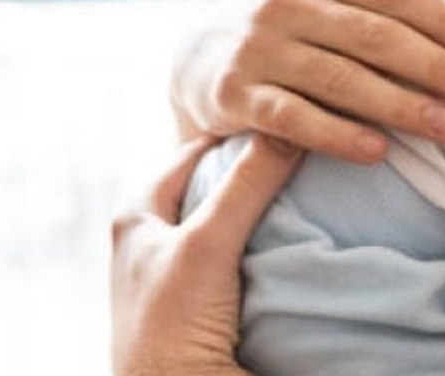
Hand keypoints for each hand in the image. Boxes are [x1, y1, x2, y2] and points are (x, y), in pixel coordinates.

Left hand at [110, 135, 303, 375]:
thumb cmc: (172, 326)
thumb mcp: (206, 245)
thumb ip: (244, 187)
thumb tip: (288, 130)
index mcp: (136, 213)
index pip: (195, 151)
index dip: (237, 133)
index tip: (286, 117)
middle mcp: (153, 238)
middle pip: (214, 185)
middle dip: (255, 170)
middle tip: (303, 152)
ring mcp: (181, 272)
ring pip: (231, 222)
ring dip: (265, 210)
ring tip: (309, 190)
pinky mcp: (205, 303)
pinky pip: (244, 258)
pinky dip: (269, 246)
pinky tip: (299, 240)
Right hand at [171, 0, 444, 163]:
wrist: (196, 56)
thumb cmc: (286, 25)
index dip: (444, 19)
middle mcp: (283, 1)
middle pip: (373, 35)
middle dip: (435, 65)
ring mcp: (255, 48)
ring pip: (339, 79)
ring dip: (399, 105)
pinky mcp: (231, 94)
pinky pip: (291, 117)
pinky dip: (336, 135)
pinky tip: (377, 151)